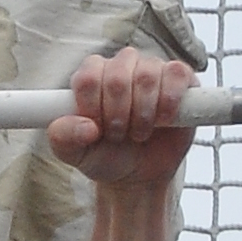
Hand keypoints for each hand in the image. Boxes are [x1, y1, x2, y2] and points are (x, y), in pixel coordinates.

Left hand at [45, 45, 198, 193]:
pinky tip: (163, 120)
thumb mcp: (76, 154)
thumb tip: (86, 127)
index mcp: (92, 75)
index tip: (96, 130)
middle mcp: (121, 65)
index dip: (93, 108)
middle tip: (119, 135)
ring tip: (140, 133)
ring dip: (143, 114)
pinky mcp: (178, 77)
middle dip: (118, 115)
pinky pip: (176, 75)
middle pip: (117, 77)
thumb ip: (63, 138)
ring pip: (147, 75)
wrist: (139, 175)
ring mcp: (151, 68)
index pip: (88, 77)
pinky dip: (169, 102)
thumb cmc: (107, 156)